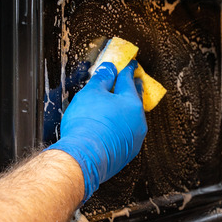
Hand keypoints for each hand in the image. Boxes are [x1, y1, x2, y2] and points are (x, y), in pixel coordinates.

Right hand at [46, 61, 146, 201]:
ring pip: (133, 118)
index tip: (129, 65)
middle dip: (132, 89)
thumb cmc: (87, 125)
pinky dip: (121, 127)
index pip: (129, 80)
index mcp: (131, 102)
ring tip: (120, 105)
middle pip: (135, 99)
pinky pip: (126, 134)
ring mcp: (134, 138)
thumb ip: (102, 79)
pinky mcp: (127, 152)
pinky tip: (112, 127)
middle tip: (133, 81)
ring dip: (127, 110)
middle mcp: (138, 120)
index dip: (127, 70)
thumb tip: (108, 69)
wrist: (84, 157)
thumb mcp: (91, 93)